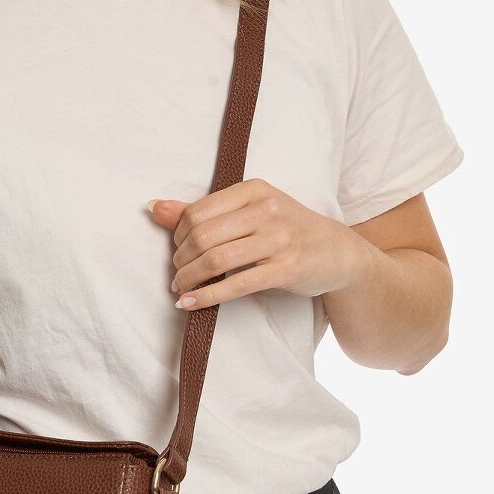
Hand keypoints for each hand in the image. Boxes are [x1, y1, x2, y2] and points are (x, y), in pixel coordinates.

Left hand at [148, 178, 373, 309]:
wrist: (339, 252)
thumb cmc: (287, 230)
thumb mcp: (250, 212)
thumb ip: (203, 211)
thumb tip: (154, 207)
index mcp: (254, 190)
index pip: (198, 211)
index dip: (178, 235)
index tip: (178, 251)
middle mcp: (267, 210)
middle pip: (203, 236)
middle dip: (181, 259)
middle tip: (178, 274)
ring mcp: (279, 240)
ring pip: (216, 259)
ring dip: (189, 279)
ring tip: (181, 289)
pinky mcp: (286, 269)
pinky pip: (236, 284)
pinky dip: (207, 296)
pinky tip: (191, 303)